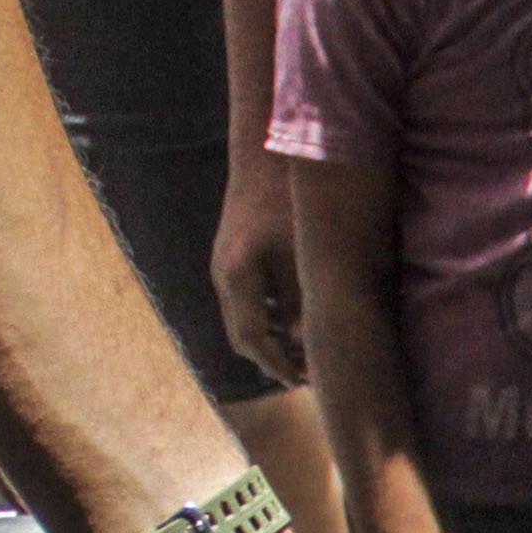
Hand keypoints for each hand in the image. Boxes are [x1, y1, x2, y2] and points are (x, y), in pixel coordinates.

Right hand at [209, 149, 304, 389]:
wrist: (264, 151)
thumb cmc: (291, 198)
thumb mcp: (303, 253)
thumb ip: (304, 300)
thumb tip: (305, 342)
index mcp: (238, 276)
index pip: (253, 339)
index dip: (278, 365)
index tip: (303, 381)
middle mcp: (224, 275)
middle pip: (242, 335)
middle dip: (272, 359)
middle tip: (307, 376)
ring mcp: (225, 265)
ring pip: (244, 317)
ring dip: (271, 338)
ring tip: (305, 354)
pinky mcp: (233, 256)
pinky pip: (248, 299)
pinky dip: (269, 316)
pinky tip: (297, 319)